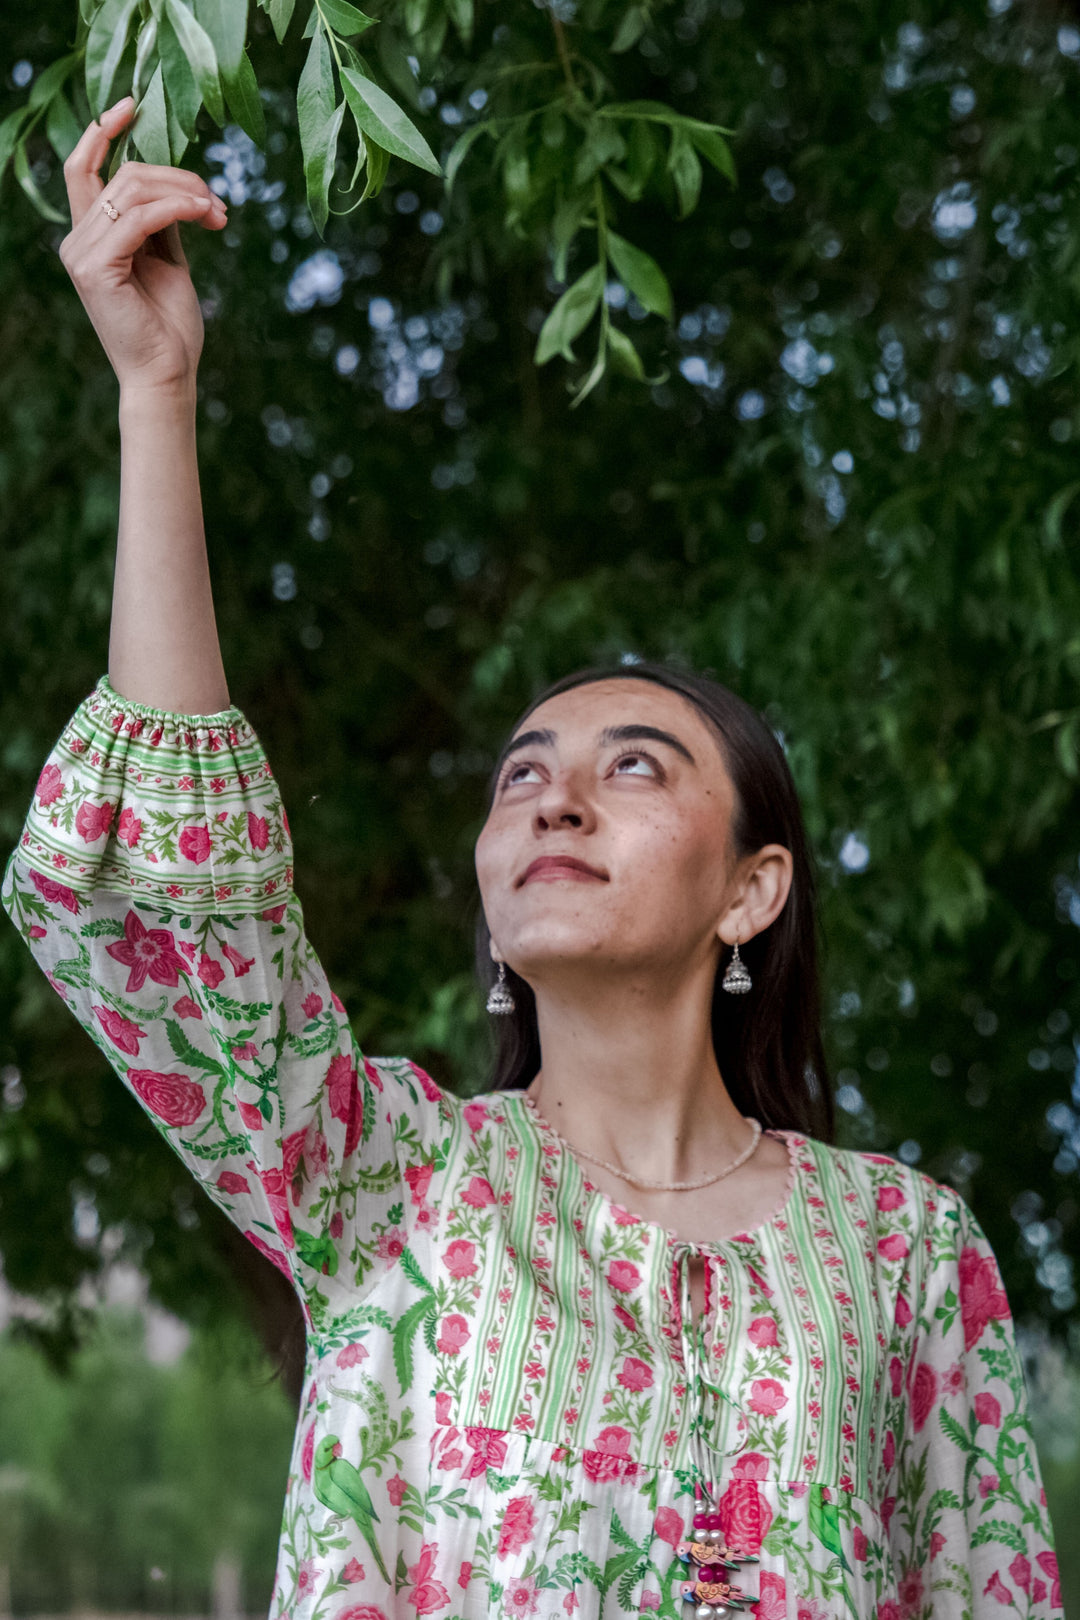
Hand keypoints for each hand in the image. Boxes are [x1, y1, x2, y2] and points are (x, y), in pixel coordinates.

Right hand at [59, 98, 228, 396]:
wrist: (167, 375)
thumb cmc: (169, 326)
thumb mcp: (168, 261)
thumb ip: (163, 221)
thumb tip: (178, 185)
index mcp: (91, 236)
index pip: (83, 168)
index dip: (102, 130)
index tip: (132, 105)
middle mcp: (77, 241)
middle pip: (124, 174)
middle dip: (179, 177)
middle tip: (219, 202)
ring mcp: (82, 254)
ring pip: (133, 189)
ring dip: (186, 193)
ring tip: (219, 214)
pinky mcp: (96, 268)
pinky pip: (138, 217)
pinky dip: (176, 208)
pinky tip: (205, 214)